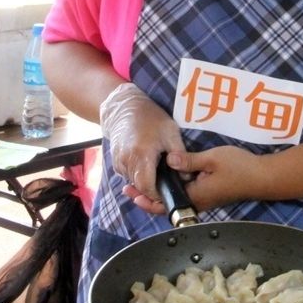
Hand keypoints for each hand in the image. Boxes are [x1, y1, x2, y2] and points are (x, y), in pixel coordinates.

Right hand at [99, 83, 184, 206]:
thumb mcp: (171, 133)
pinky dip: (138, 175)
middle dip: (153, 190)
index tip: (168, 192)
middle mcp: (126, 161)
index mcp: (141, 155)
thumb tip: (187, 177)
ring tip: (158, 172)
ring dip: (145, 182)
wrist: (125, 108)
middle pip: (140, 187)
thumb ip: (180, 155)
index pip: (147, 187)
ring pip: (134, 182)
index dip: (158, 194)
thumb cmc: (151, 118)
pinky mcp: (115, 162)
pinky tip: (147, 164)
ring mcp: (119, 162)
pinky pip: (128, 175)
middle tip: (167, 184)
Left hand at [122, 145, 264, 214]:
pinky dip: (171, 190)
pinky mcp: (209, 195)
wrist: (263, 177)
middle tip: (128, 187)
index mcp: (195, 196)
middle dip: (146, 197)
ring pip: (174, 201)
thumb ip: (188, 161)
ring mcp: (204, 200)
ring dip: (157, 194)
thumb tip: (167, 161)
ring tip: (141, 183)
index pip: (164, 204)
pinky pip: (184, 196)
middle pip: (166, 206)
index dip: (146, 199)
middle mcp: (197, 203)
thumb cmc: (239, 167)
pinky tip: (166, 179)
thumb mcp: (212, 159)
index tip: (131, 192)